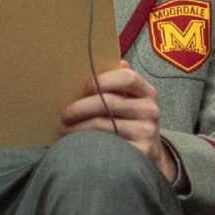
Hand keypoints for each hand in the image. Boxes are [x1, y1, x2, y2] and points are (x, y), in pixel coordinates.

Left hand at [60, 65, 180, 180]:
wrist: (149, 153)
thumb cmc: (131, 121)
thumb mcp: (130, 100)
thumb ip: (118, 82)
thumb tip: (113, 61)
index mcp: (147, 92)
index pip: (127, 78)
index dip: (102, 80)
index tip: (83, 87)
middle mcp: (150, 110)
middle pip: (110, 102)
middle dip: (81, 107)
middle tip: (64, 114)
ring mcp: (147, 132)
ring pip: (104, 125)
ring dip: (79, 127)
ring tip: (65, 129)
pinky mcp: (141, 151)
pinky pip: (107, 145)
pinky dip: (88, 143)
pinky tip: (78, 144)